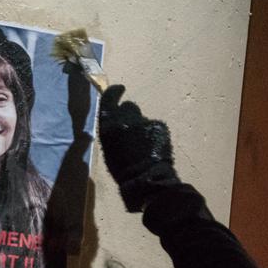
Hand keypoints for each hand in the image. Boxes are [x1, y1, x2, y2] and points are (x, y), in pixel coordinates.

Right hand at [99, 85, 179, 211]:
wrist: (146, 178)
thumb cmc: (121, 169)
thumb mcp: (108, 149)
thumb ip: (112, 132)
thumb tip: (116, 125)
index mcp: (108, 125)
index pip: (109, 99)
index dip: (114, 92)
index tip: (120, 89)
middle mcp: (125, 119)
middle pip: (129, 107)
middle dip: (129, 114)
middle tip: (131, 127)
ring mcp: (144, 122)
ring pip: (143, 118)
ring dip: (141, 126)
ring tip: (142, 143)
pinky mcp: (159, 126)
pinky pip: (155, 126)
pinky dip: (153, 133)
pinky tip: (152, 147)